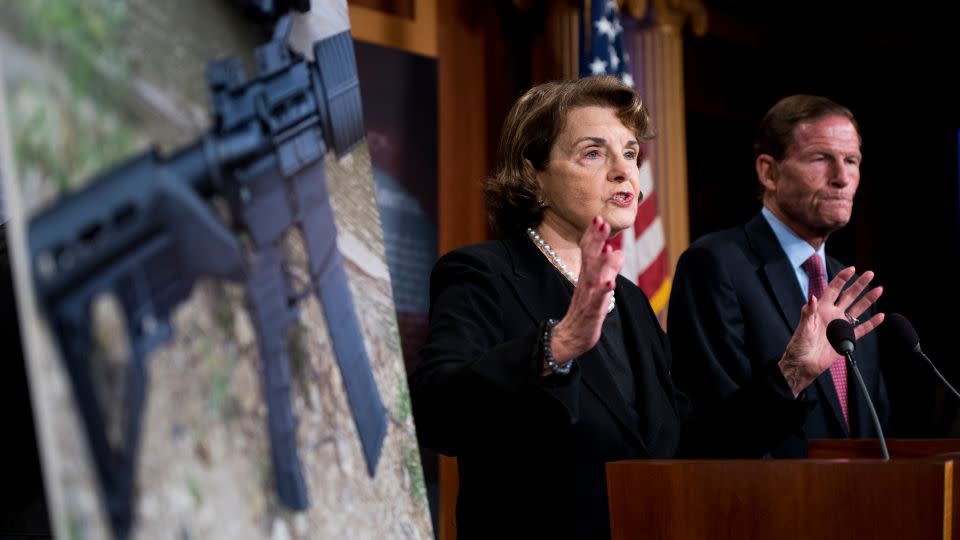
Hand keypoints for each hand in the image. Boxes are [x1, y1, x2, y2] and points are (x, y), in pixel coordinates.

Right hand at [548, 217, 622, 369]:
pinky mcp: (591, 313)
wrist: (570, 337)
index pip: (588, 251)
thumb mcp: (598, 286)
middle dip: (595, 241)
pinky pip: (598, 301)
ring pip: (594, 278)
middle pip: (589, 258)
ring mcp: (588, 298)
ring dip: (601, 263)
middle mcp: (585, 283)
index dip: (593, 235)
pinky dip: (603, 292)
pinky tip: (610, 283)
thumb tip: (617, 251)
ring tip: (609, 250)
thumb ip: (608, 269)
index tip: (598, 218)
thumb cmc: (585, 311)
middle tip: (601, 222)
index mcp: (586, 276)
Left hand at [778, 267, 884, 395]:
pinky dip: (871, 324)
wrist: (803, 364)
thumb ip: (808, 312)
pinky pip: (861, 330)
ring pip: (857, 310)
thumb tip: (812, 297)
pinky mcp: (846, 339)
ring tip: (879, 289)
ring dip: (868, 300)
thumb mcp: (803, 328)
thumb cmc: (799, 346)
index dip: (842, 279)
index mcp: (821, 309)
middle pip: (848, 296)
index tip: (852, 269)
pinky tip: (880, 316)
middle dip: (859, 285)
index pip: (833, 289)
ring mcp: (840, 326)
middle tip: (870, 274)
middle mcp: (832, 315)